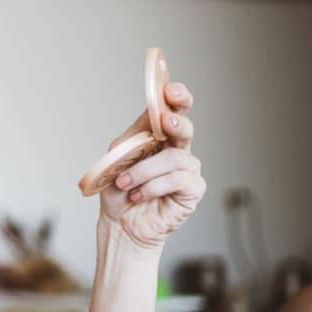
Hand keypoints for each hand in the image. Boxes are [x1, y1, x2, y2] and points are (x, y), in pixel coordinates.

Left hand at [99, 82, 206, 249]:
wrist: (118, 222)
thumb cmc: (118, 188)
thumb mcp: (119, 155)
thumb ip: (136, 134)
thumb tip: (153, 112)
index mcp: (159, 136)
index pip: (173, 110)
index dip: (177, 97)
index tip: (170, 89)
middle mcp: (177, 149)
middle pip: (185, 127)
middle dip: (176, 121)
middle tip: (165, 121)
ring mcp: (187, 169)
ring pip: (173, 158)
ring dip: (143, 171)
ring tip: (125, 183)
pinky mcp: (192, 190)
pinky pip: (177, 180)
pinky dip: (152, 187)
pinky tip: (138, 195)